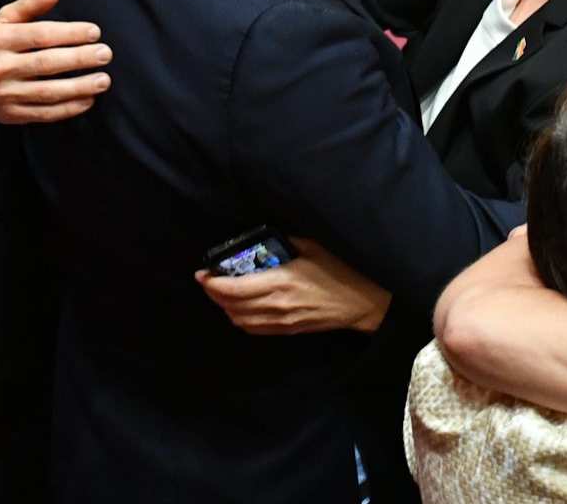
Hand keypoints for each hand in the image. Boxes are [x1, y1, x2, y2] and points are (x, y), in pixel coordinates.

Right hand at [0, 0, 111, 142]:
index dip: (69, 33)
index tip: (95, 32)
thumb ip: (29, 5)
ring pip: (48, 92)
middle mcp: (0, 67)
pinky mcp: (13, 114)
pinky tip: (89, 100)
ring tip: (104, 80)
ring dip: (79, 87)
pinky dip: (69, 108)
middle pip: (46, 63)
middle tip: (105, 54)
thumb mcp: (3, 21)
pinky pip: (45, 113)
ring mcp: (6, 93)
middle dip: (79, 59)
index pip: (39, 35)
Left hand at [195, 237, 391, 334]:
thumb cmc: (342, 271)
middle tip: (208, 280)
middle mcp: (277, 305)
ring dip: (225, 308)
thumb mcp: (314, 246)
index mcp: (281, 281)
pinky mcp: (289, 330)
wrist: (363, 303)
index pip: (234, 289)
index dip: (213, 283)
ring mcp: (282, 321)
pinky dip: (240, 319)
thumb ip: (286, 241)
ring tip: (221, 293)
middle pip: (231, 306)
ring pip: (240, 320)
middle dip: (214, 294)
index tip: (203, 274)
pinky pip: (255, 329)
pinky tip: (239, 309)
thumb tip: (267, 236)